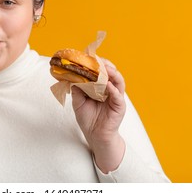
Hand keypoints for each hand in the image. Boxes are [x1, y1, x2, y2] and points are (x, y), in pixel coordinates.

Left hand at [71, 58, 125, 172]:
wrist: (95, 135)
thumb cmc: (88, 118)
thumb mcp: (78, 102)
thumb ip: (77, 90)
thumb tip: (72, 77)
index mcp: (100, 86)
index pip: (101, 71)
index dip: (96, 64)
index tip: (88, 57)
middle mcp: (109, 89)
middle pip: (111, 72)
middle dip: (105, 65)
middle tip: (97, 60)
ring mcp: (116, 96)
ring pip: (118, 81)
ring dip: (112, 73)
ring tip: (105, 68)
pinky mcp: (120, 106)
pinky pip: (118, 95)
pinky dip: (113, 89)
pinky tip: (107, 85)